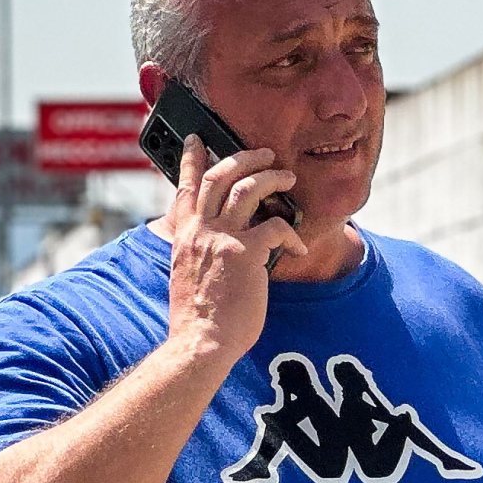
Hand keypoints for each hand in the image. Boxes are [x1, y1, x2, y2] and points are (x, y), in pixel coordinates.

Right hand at [162, 135, 304, 361]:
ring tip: (287, 177)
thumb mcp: (186, 276)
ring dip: (271, 177)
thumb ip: (198, 253)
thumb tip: (218, 249)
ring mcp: (221, 239)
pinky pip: (275, 228)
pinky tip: (299, 247)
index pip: (184, 187)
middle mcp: (199, 230)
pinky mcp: (245, 254)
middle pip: (220, 176)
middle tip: (264, 152)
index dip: (192, 160)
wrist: (199, 343)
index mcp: (183, 236)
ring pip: (247, 189)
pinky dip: (291, 234)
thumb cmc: (198, 319)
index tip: (197, 140)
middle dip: (244, 157)